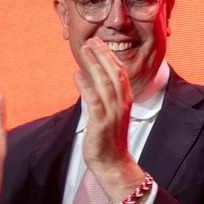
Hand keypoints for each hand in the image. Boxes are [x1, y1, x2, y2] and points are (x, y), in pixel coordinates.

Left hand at [74, 38, 145, 202]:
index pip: (120, 73)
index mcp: (126, 101)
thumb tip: (89, 80)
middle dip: (103, 55)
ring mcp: (113, 113)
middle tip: (91, 40)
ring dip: (94, 65)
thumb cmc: (110, 140)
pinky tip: (77, 75)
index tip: (100, 43)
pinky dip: (86, 86)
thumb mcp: (112, 114)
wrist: (113, 164)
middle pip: (114, 73)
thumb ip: (104, 97)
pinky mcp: (101, 123)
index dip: (110, 56)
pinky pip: (94, 101)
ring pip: (105, 83)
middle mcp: (122, 104)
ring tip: (84, 51)